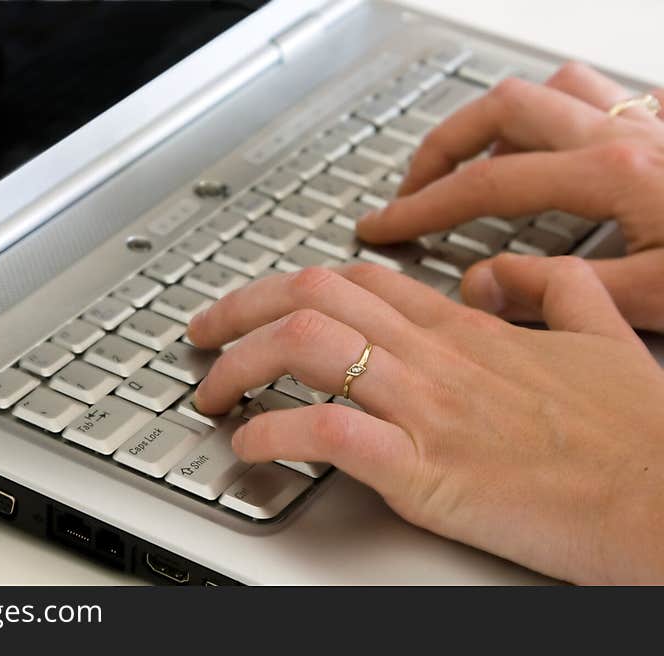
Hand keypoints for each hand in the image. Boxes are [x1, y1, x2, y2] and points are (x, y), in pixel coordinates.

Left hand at [187, 262, 663, 583]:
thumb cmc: (637, 432)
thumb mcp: (599, 334)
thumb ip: (546, 288)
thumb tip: (494, 273)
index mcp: (466, 329)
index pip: (354, 281)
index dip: (289, 286)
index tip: (255, 305)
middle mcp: (435, 359)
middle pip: (312, 301)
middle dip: (239, 311)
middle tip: (203, 335)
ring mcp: (427, 410)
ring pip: (308, 349)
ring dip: (242, 366)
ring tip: (212, 390)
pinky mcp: (427, 471)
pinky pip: (330, 433)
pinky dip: (276, 433)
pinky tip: (251, 444)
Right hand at [355, 62, 663, 331]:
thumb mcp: (662, 300)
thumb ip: (565, 296)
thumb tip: (486, 285)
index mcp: (615, 175)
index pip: (487, 184)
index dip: (423, 208)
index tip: (383, 226)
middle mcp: (626, 133)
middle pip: (502, 110)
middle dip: (442, 148)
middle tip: (411, 188)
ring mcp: (649, 120)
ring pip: (548, 88)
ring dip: (495, 121)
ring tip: (469, 160)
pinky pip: (597, 95)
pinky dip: (555, 114)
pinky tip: (550, 147)